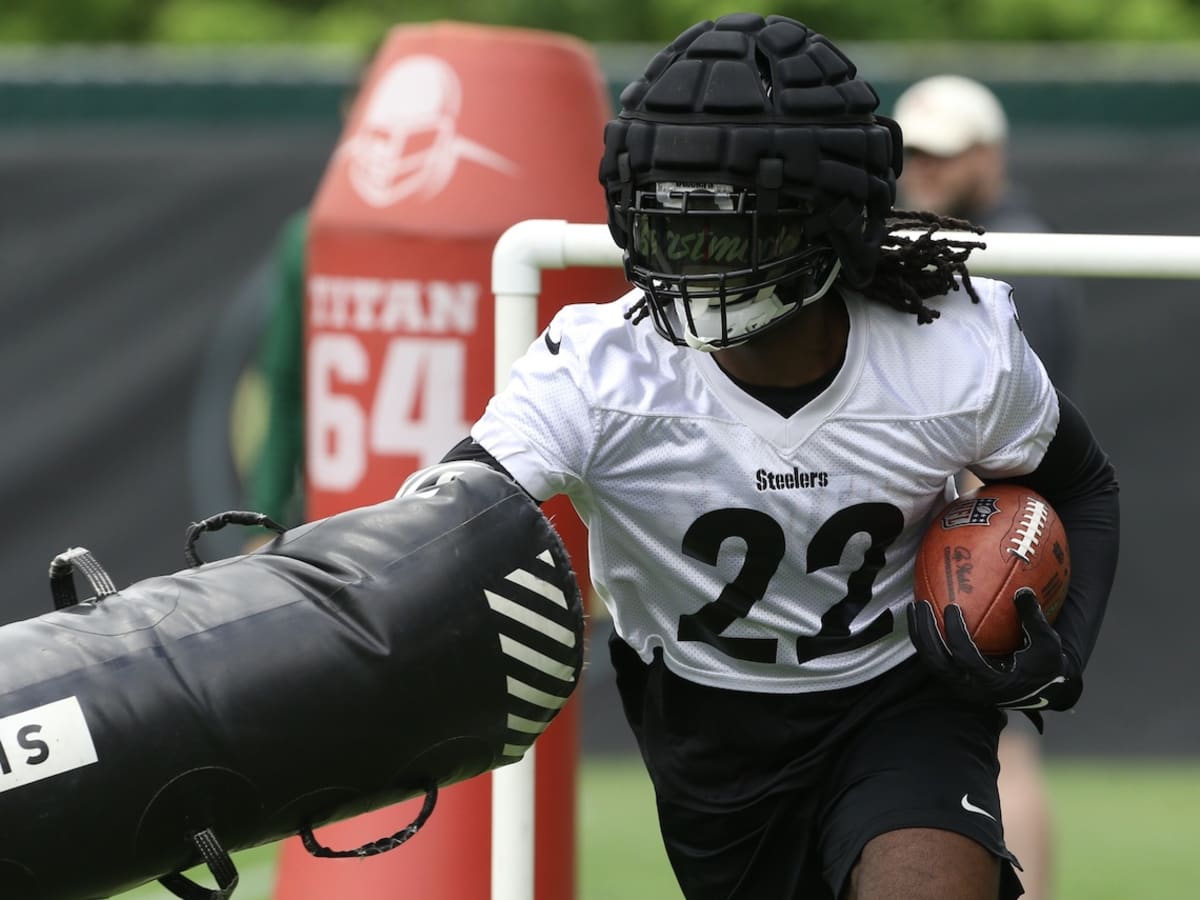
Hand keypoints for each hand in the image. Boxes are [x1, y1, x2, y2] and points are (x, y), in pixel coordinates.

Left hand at [906, 588, 1081, 716]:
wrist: (1042, 689)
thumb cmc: (1045, 664)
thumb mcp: (1046, 643)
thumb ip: (1033, 618)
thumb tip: (1023, 591)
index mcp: (991, 682)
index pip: (964, 657)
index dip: (955, 632)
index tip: (952, 606)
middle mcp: (971, 688)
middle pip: (937, 661)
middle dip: (925, 632)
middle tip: (921, 604)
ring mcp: (960, 686)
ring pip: (930, 662)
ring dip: (920, 634)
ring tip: (914, 607)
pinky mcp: (956, 680)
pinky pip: (934, 659)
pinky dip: (926, 638)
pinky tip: (923, 615)